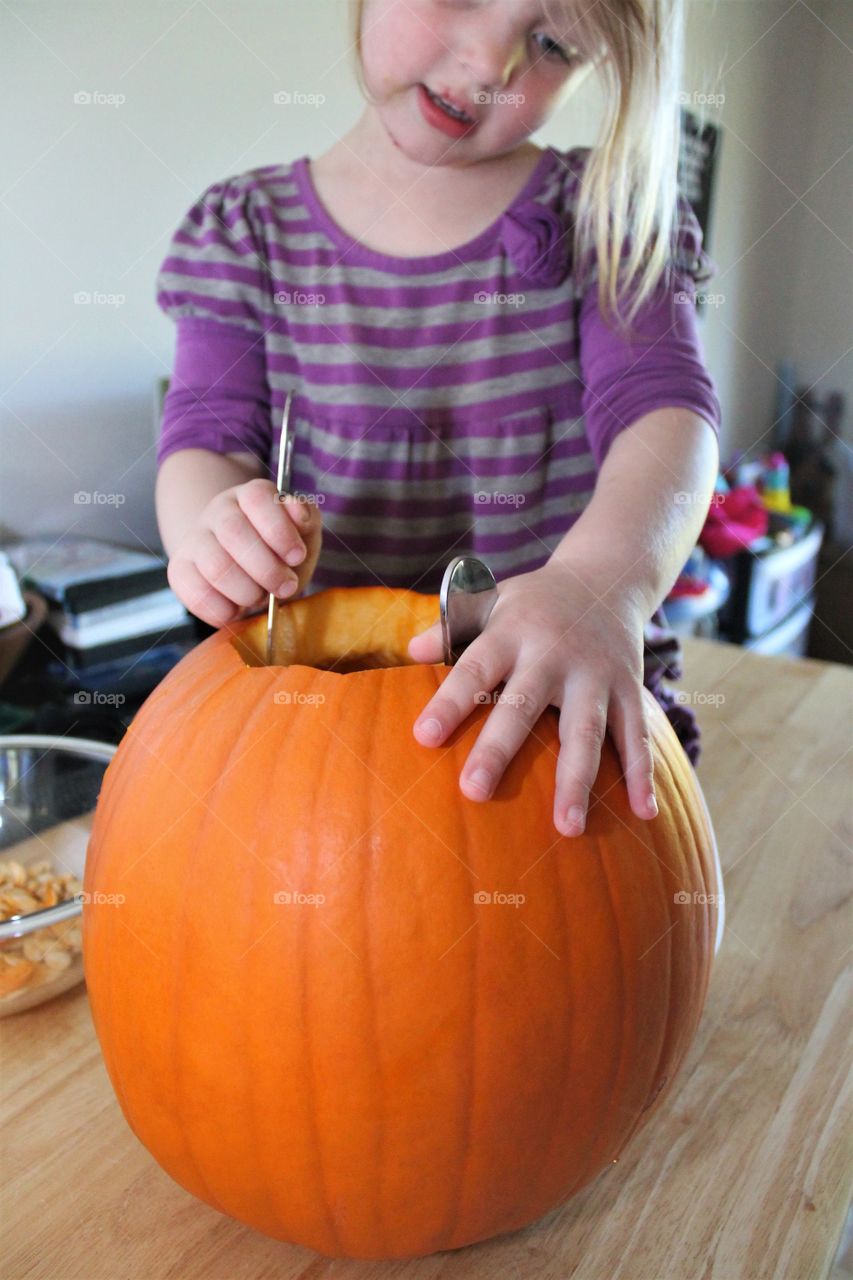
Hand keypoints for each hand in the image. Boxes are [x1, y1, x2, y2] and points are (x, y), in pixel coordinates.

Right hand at [167, 478, 322, 626]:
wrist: (249, 571)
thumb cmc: (279, 551)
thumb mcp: (302, 534)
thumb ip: (306, 519)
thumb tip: (299, 513)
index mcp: (250, 496)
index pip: (257, 497)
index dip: (279, 529)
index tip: (298, 557)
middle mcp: (218, 512)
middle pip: (233, 531)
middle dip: (267, 568)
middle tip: (286, 587)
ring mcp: (195, 540)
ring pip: (215, 565)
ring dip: (247, 591)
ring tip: (262, 597)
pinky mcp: (180, 570)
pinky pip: (194, 592)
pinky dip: (222, 610)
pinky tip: (237, 609)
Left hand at [407, 559, 657, 836]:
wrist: (607, 576)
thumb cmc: (534, 602)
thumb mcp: (492, 602)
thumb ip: (453, 628)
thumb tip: (411, 651)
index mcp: (511, 633)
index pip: (473, 669)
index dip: (449, 702)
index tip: (422, 737)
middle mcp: (553, 653)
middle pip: (523, 705)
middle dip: (499, 749)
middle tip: (474, 792)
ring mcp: (596, 673)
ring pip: (586, 731)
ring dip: (577, 780)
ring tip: (568, 828)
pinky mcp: (630, 688)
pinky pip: (638, 736)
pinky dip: (642, 774)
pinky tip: (642, 814)